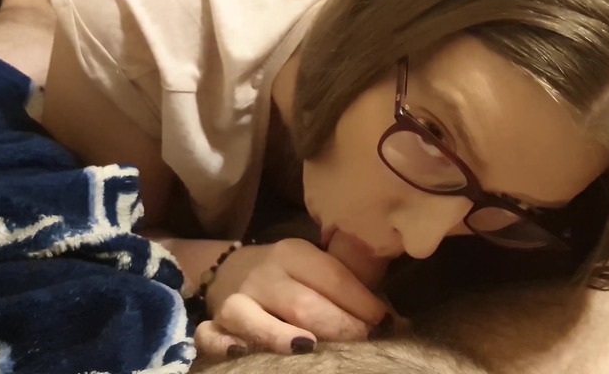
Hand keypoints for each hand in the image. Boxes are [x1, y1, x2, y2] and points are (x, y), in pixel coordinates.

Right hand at [194, 238, 390, 359]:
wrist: (224, 268)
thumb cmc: (286, 276)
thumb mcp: (313, 269)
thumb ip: (348, 291)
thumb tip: (398, 323)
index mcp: (294, 254)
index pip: (333, 277)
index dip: (362, 302)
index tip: (387, 324)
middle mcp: (264, 275)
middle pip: (302, 302)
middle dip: (337, 326)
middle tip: (365, 343)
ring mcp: (234, 301)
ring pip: (253, 318)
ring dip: (280, 335)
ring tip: (308, 348)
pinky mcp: (211, 323)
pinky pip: (210, 336)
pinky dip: (224, 345)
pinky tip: (242, 353)